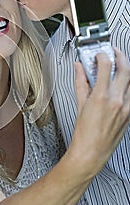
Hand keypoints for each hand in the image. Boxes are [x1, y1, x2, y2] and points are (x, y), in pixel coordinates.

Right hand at [72, 49, 129, 172]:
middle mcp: (117, 100)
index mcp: (102, 97)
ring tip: (119, 67)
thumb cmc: (84, 134)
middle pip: (125, 69)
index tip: (98, 54)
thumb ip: (81, 83)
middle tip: (114, 52)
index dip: (102, 56)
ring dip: (126, 70)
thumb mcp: (80, 104)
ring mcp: (126, 108)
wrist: (91, 152)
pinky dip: (128, 86)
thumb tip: (79, 69)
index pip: (106, 66)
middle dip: (120, 56)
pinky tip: (121, 85)